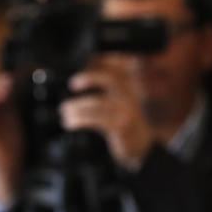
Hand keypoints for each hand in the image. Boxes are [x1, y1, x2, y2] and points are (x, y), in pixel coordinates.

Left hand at [60, 56, 154, 170]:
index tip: (86, 65)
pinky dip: (78, 119)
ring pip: (97, 102)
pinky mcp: (121, 126)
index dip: (100, 62)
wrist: (146, 149)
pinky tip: (70, 122)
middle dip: (88, 77)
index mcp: (134, 84)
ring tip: (65, 111)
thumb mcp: (128, 101)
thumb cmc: (131, 123)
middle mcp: (133, 95)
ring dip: (76, 106)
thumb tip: (87, 71)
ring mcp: (128, 110)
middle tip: (73, 84)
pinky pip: (95, 119)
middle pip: (110, 78)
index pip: (118, 66)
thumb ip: (115, 86)